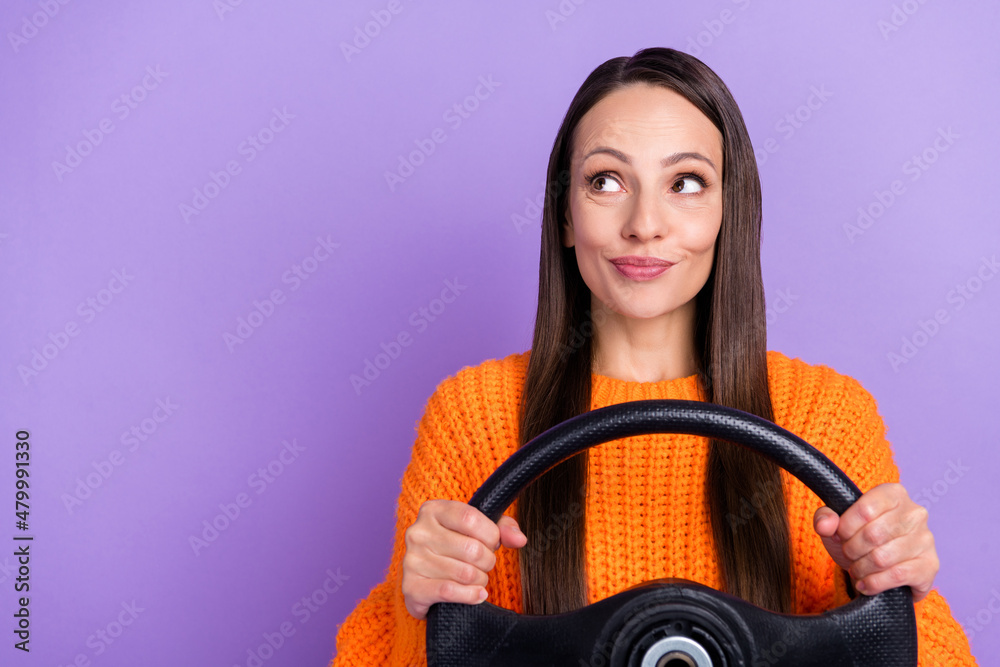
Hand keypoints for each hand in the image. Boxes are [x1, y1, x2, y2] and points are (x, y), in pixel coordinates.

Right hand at [402, 499, 527, 619]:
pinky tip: (477, 594)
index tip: (493, 543)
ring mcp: (411, 560)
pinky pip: (450, 591)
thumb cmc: (456, 547)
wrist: (427, 580)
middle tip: (485, 564)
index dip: (490, 534)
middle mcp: (417, 532)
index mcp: (432, 510)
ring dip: (480, 579)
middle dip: (488, 561)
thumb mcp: (480, 529)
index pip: (470, 519)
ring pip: (465, 573)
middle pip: (471, 549)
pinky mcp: (411, 587)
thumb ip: (503, 528)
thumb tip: (520, 539)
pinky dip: (471, 595)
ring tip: (477, 578)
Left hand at [813, 483, 937, 601]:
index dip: (846, 527)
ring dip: (861, 568)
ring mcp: (926, 539)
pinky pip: (897, 576)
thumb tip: (825, 524)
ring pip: (883, 557)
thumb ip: (826, 517)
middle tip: (848, 554)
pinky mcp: (930, 565)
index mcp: (894, 493)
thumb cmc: (858, 537)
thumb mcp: (837, 524)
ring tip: (856, 568)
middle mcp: (915, 513)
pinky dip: (874, 583)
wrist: (879, 566)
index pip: (866, 509)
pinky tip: (865, 583)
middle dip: (851, 549)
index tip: (839, 535)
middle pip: (873, 535)